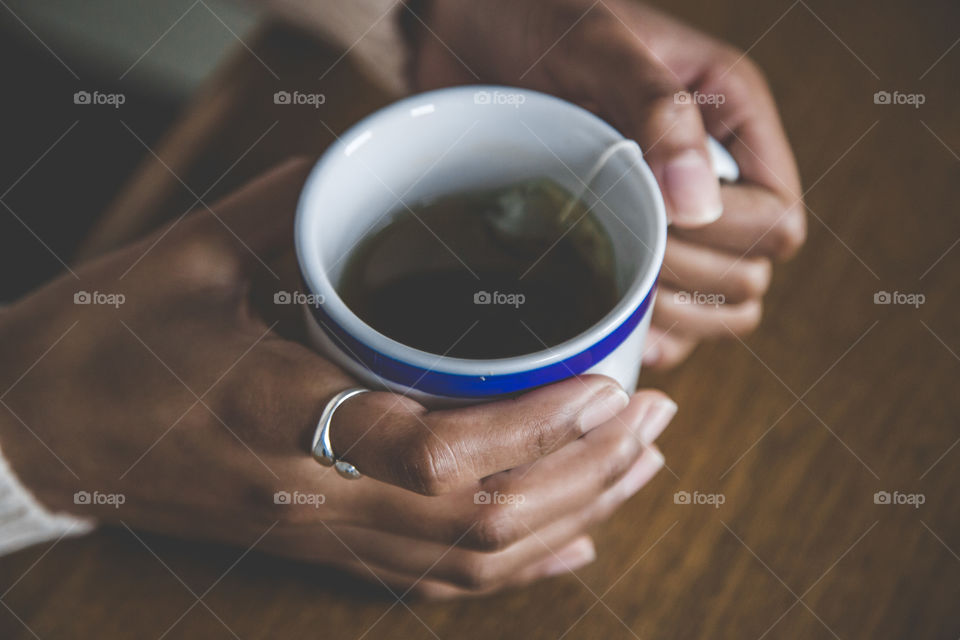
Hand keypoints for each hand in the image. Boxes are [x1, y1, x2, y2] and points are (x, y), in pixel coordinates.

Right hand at [0, 159, 676, 597]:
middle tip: (652, 416)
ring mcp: (318, 534)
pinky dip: (519, 566)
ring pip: (469, 559)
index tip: (603, 383)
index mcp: (274, 411)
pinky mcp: (320, 549)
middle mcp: (308, 492)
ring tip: (636, 465)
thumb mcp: (193, 252)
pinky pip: (434, 581)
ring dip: (568, 517)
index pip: (428, 451)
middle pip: (475, 520)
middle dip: (582, 474)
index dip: (530, 429)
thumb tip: (385, 157)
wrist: (41, 432)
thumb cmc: (108, 339)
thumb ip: (299, 207)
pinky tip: (575, 539)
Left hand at [405, 0, 806, 367]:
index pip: (777, 218)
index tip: (660, 219)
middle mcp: (709, 179)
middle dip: (690, 278)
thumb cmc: (534, 21)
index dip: (730, 237)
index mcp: (728, 122)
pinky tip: (601, 315)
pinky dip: (639, 332)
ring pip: (713, 311)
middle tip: (618, 245)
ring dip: (667, 315)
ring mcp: (667, 222)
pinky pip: (662, 326)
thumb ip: (657, 110)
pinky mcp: (624, 250)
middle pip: (749, 274)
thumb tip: (698, 207)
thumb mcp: (598, 46)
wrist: (466, 40)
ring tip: (607, 284)